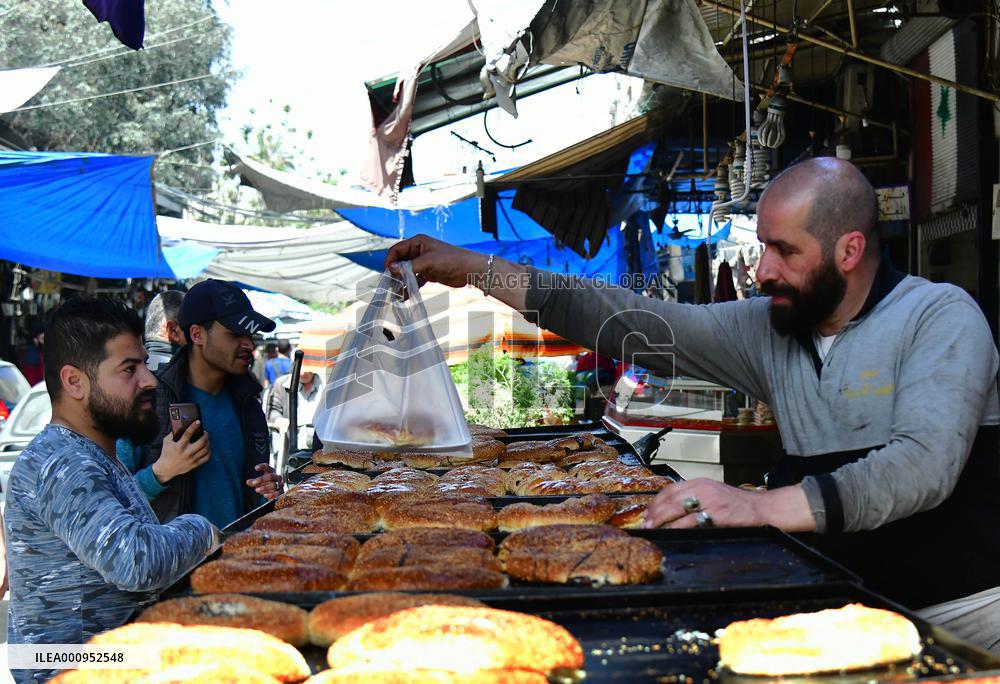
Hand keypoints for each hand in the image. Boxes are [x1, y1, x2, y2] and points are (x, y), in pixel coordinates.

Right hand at [152, 421, 210, 483]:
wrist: (166, 469)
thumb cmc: (167, 452)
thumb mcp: (167, 442)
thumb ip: (173, 433)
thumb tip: (182, 423)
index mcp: (178, 446)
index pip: (187, 434)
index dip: (193, 426)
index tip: (198, 421)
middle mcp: (186, 453)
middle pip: (201, 443)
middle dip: (206, 436)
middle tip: (206, 432)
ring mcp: (191, 459)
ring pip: (205, 449)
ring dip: (208, 442)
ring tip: (206, 439)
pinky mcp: (194, 465)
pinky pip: (206, 458)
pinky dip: (209, 451)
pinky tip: (207, 448)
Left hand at [248, 463, 282, 500]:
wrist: (276, 492)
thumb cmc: (266, 484)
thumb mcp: (259, 482)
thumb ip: (253, 482)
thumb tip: (248, 482)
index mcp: (271, 472)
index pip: (267, 467)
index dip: (262, 466)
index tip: (256, 468)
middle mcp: (277, 477)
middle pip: (271, 476)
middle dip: (261, 479)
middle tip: (253, 483)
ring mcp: (280, 484)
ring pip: (273, 485)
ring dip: (264, 488)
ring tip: (257, 490)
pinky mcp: (281, 491)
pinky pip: (276, 493)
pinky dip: (270, 494)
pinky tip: (265, 495)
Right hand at [384, 234, 487, 288]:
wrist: (469, 270)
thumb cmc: (451, 259)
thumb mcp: (429, 261)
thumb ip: (409, 266)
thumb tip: (391, 269)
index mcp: (418, 242)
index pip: (397, 250)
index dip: (390, 260)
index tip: (386, 272)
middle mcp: (418, 251)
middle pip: (400, 261)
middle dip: (394, 273)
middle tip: (389, 285)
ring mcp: (423, 263)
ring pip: (406, 272)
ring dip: (401, 281)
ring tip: (395, 293)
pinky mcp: (428, 273)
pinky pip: (414, 280)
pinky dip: (409, 287)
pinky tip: (405, 296)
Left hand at [642, 479, 815, 531]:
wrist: (763, 508)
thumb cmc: (738, 504)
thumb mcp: (714, 494)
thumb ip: (695, 498)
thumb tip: (672, 511)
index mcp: (700, 482)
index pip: (671, 489)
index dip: (656, 501)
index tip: (648, 512)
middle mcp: (703, 488)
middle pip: (670, 498)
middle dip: (654, 511)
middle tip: (646, 523)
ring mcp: (710, 500)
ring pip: (677, 508)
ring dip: (661, 520)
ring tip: (653, 528)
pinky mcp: (717, 514)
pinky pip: (691, 521)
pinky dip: (678, 527)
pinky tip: (671, 532)